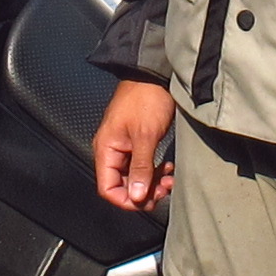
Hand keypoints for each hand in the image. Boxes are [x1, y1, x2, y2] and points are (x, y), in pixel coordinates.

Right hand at [92, 79, 176, 211]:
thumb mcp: (146, 136)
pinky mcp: (136, 143)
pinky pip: (142, 166)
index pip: (108, 188)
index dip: (127, 200)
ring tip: (169, 179)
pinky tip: (167, 169)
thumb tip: (137, 197)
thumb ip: (141, 168)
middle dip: (143, 192)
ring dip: (151, 183)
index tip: (147, 201)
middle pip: (122, 186)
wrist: (154, 74)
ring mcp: (124, 147)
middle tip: (164, 190)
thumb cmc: (146, 97)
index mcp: (106, 149)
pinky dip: (154, 171)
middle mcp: (111, 150)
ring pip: (134, 178)